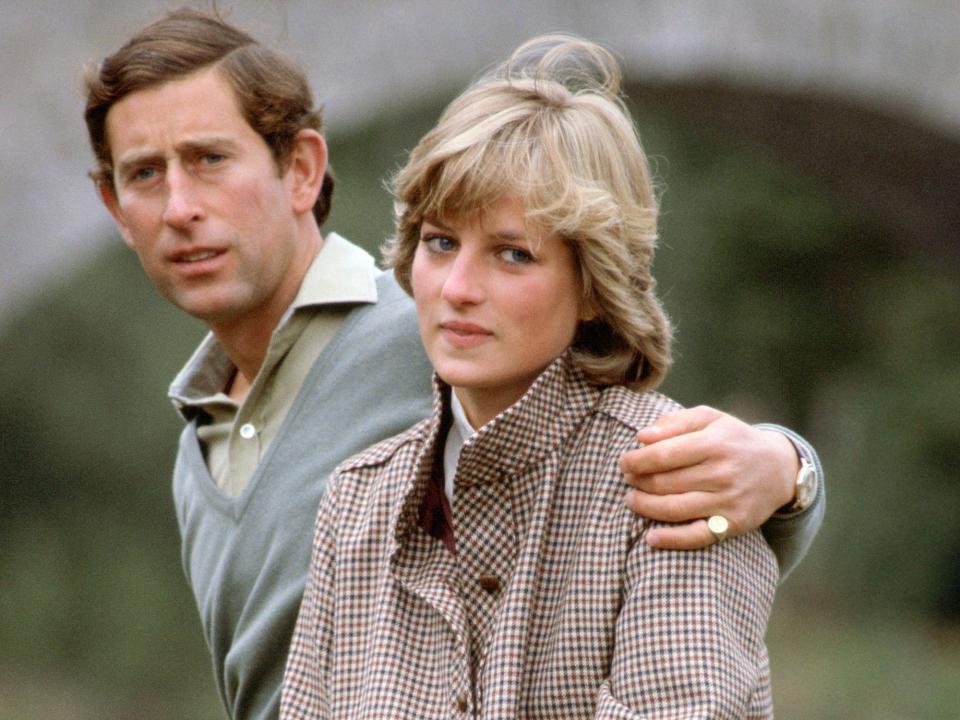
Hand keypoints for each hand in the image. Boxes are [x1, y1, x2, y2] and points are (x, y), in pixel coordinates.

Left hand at [620, 406, 798, 548]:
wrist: (779, 468)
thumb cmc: (733, 439)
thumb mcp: (710, 419)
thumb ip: (676, 422)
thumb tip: (642, 436)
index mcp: (714, 443)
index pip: (663, 455)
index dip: (637, 460)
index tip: (623, 462)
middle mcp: (722, 473)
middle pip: (666, 482)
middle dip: (639, 481)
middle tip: (627, 479)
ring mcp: (729, 501)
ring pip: (676, 509)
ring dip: (646, 507)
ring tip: (631, 500)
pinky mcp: (733, 524)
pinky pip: (698, 536)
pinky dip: (672, 540)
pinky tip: (651, 538)